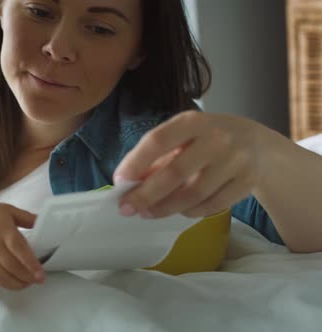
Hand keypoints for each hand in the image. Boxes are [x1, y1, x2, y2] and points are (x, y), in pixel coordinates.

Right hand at [0, 202, 44, 292]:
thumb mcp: (9, 210)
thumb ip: (27, 218)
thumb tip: (44, 223)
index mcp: (2, 230)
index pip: (19, 249)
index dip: (31, 264)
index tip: (41, 275)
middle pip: (11, 267)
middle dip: (26, 277)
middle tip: (35, 280)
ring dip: (14, 285)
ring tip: (24, 283)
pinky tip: (0, 284)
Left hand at [113, 111, 264, 217]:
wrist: (258, 144)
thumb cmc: (206, 140)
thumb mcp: (182, 137)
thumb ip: (156, 157)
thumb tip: (127, 184)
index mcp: (193, 121)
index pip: (159, 140)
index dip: (136, 162)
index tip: (119, 181)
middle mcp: (217, 138)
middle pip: (175, 172)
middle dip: (147, 194)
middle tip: (127, 208)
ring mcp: (235, 161)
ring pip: (193, 194)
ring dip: (165, 208)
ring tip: (148, 212)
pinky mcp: (247, 183)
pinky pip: (212, 206)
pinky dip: (191, 212)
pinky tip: (178, 210)